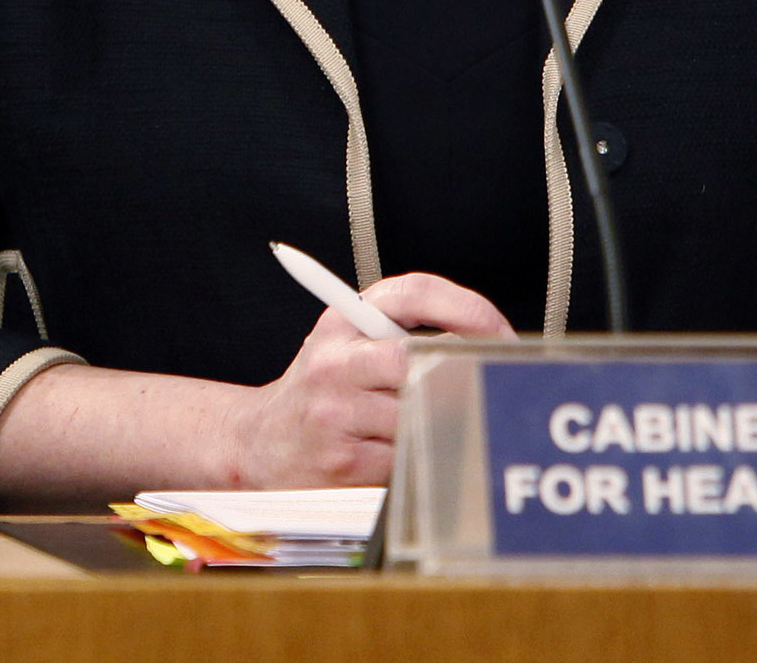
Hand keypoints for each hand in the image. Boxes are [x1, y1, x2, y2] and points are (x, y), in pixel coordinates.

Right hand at [226, 272, 516, 486]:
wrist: (259, 444)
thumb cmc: (321, 389)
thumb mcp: (347, 339)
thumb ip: (401, 326)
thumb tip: (484, 337)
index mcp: (343, 320)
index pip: (415, 294)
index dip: (467, 308)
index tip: (497, 332)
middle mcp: (335, 362)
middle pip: (419, 357)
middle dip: (462, 370)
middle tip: (486, 380)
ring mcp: (337, 414)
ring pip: (421, 412)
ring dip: (440, 419)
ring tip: (437, 420)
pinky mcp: (344, 463)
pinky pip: (411, 458)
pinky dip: (421, 457)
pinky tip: (409, 452)